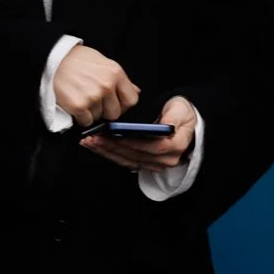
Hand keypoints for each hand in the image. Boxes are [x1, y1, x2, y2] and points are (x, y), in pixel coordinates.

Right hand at [53, 46, 139, 126]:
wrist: (52, 59)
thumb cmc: (76, 60)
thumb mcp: (102, 62)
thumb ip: (119, 78)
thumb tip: (135, 91)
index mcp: (115, 73)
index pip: (132, 99)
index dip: (123, 105)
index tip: (115, 104)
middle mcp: (106, 85)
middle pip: (115, 113)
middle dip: (105, 111)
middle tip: (94, 102)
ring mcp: (93, 96)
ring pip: (99, 117)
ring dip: (91, 112)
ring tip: (81, 97)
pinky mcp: (79, 106)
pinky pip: (86, 121)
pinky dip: (80, 117)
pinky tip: (75, 104)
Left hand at [81, 97, 197, 172]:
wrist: (183, 121)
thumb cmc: (180, 113)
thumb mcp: (180, 110)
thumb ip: (172, 117)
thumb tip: (163, 126)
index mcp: (175, 146)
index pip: (152, 147)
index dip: (133, 142)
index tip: (115, 134)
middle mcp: (165, 160)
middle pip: (135, 156)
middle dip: (112, 146)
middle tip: (94, 137)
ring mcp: (154, 164)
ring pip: (127, 161)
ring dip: (106, 152)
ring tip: (89, 142)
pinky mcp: (144, 164)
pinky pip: (124, 161)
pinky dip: (109, 154)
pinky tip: (96, 146)